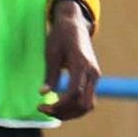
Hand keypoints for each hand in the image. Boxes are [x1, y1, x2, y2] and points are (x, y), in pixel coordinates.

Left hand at [39, 0, 99, 120]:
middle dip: (64, 112)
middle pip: (83, 104)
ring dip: (71, 113)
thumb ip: (50, 74)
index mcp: (81, 64)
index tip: (41, 106)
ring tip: (52, 111)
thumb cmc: (60, 36)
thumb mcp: (51, 53)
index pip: (74, 94)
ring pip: (89, 105)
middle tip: (44, 109)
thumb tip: (43, 93)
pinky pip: (89, 99)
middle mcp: (92, 72)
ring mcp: (95, 76)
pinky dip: (76, 107)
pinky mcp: (93, 78)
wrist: (74, 24)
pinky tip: (60, 106)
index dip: (58, 105)